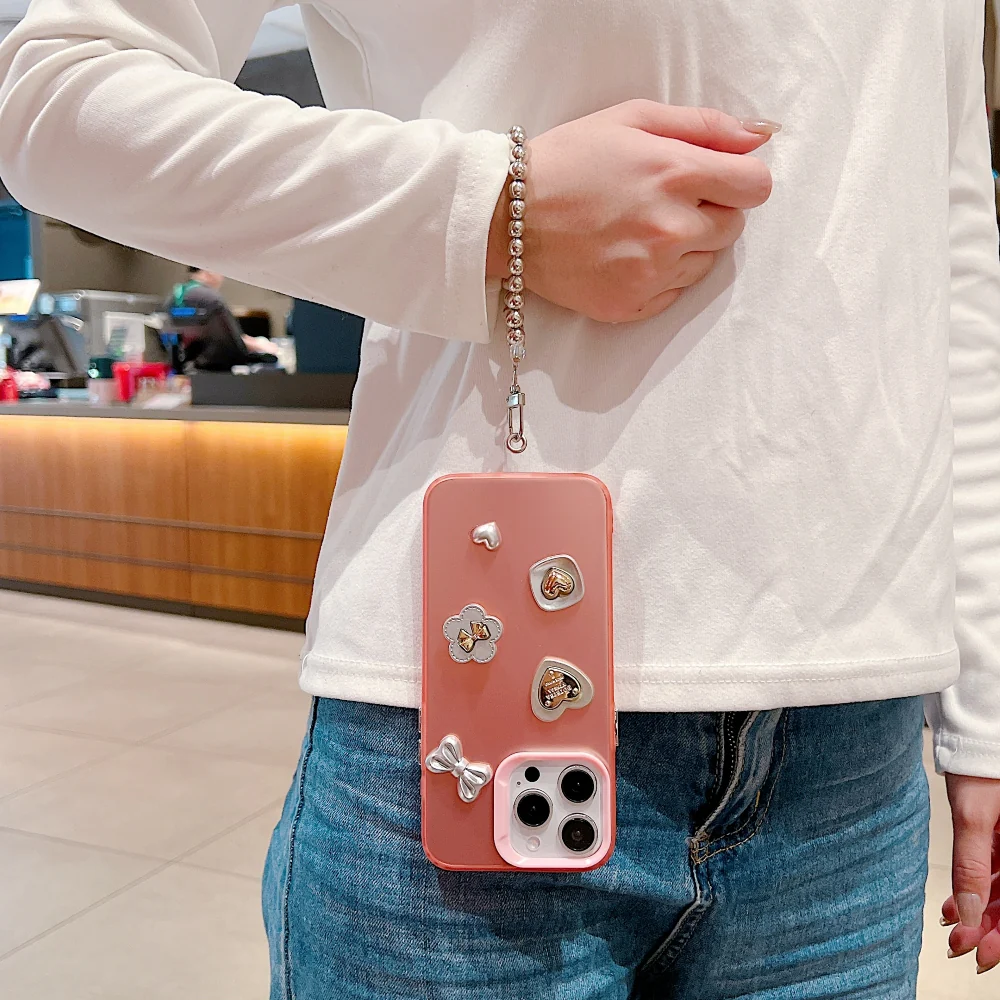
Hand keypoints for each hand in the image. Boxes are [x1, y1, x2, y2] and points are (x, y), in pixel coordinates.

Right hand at [486, 100, 774, 323]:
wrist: (507, 216)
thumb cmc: (568, 159)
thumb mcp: (633, 118)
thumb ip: (703, 126)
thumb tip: (760, 137)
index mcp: (676, 173)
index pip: (755, 187)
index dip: (738, 180)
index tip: (713, 179)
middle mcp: (670, 229)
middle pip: (733, 228)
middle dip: (709, 212)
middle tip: (663, 201)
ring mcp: (651, 273)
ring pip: (705, 263)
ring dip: (685, 247)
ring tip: (638, 229)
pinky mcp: (630, 305)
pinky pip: (674, 295)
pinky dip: (659, 277)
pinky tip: (625, 255)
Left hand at [941, 774, 999, 973]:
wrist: (973, 732)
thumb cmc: (980, 763)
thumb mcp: (974, 815)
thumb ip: (971, 864)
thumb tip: (971, 913)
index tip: (982, 956)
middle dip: (990, 929)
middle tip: (963, 948)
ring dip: (981, 910)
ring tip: (956, 928)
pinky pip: (994, 868)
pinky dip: (976, 886)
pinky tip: (956, 905)